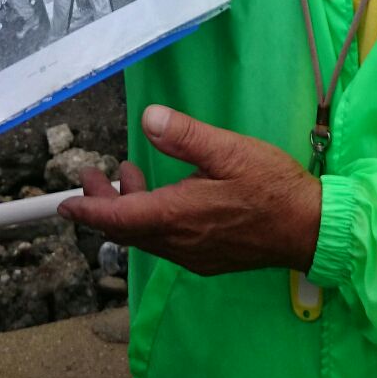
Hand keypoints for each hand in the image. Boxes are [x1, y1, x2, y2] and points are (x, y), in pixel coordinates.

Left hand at [57, 104, 321, 276]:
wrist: (313, 230)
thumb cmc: (273, 187)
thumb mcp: (230, 150)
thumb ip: (186, 136)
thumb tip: (148, 119)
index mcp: (179, 217)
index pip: (120, 220)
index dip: (89, 212)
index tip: (64, 206)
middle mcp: (181, 243)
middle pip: (128, 231)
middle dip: (103, 206)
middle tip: (90, 177)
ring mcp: (195, 255)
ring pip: (147, 237)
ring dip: (128, 210)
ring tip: (125, 175)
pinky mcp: (209, 258)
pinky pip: (167, 242)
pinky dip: (152, 219)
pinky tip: (162, 196)